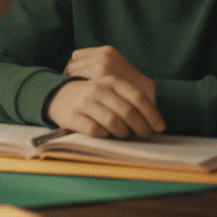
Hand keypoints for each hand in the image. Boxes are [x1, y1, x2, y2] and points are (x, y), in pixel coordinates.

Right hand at [45, 75, 165, 139]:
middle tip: (145, 135)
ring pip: (114, 124)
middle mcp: (98, 89)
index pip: (138, 97)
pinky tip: (107, 134)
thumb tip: (153, 122)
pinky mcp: (73, 116)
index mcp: (110, 81)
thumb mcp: (109, 88)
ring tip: (125, 135)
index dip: (153, 114)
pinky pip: (97, 131)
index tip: (160, 127)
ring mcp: (85, 102)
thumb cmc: (91, 96)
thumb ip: (128, 99)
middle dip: (142, 128)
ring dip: (124, 133)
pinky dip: (106, 136)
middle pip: (129, 112)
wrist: (56, 95)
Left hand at [64, 46, 156, 103]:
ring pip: (73, 72)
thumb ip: (99, 66)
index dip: (72, 66)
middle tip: (68, 87)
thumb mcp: (116, 69)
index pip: (77, 55)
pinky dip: (75, 87)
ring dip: (70, 82)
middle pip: (73, 63)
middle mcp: (103, 55)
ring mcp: (101, 64)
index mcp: (106, 51)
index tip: (70, 77)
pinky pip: (77, 80)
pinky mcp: (100, 76)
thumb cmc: (131, 86)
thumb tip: (74, 71)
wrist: (149, 95)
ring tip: (71, 92)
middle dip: (69, 74)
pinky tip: (77, 96)